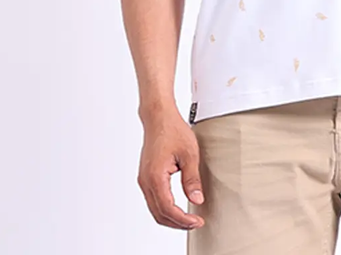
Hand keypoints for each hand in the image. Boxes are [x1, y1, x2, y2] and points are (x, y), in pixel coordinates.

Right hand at [137, 110, 205, 230]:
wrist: (158, 117)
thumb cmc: (173, 130)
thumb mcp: (189, 153)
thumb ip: (192, 179)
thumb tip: (197, 200)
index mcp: (155, 176)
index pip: (168, 208)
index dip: (183, 219)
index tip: (197, 221)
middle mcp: (146, 181)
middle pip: (159, 214)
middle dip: (178, 223)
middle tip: (195, 223)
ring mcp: (144, 179)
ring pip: (155, 209)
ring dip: (171, 218)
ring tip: (189, 219)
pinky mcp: (146, 177)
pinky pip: (153, 200)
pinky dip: (165, 209)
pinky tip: (178, 208)